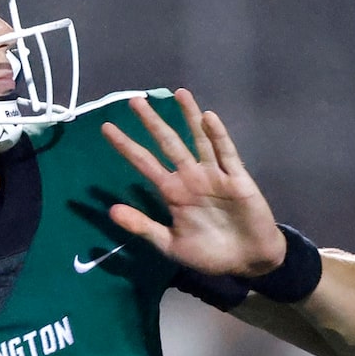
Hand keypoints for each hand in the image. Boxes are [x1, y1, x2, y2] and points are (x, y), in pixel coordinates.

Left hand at [99, 90, 283, 280]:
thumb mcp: (170, 245)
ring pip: (198, 140)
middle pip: (168, 144)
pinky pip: (226, 153)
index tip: (107, 128)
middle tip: (134, 101)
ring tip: (178, 93)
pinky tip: (208, 118)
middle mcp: (190, 178)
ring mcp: (214, 175)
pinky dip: (218, 136)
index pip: (145, 164)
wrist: (247, 262)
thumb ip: (143, 227)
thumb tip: (112, 211)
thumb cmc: (209, 254)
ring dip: (189, 117)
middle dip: (152, 123)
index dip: (127, 146)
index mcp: (173, 193)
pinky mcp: (236, 178)